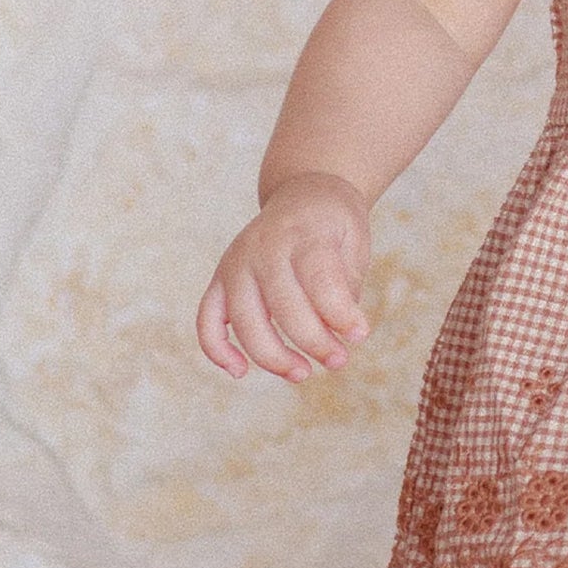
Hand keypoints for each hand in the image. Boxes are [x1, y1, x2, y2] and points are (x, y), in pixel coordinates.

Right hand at [197, 171, 372, 381]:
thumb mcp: (354, 244)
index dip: (340, 314)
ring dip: (272, 356)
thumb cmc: (335, 227)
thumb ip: (345, 288)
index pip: (319, 279)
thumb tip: (339, 336)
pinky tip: (241, 371)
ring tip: (303, 373)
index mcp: (304, 232)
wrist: (305, 193)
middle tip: (339, 361)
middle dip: (313, 341)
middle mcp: (263, 247)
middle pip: (283, 305)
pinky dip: (217, 350)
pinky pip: (207, 320)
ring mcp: (236, 263)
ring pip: (244, 320)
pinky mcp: (219, 280)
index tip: (360, 335)